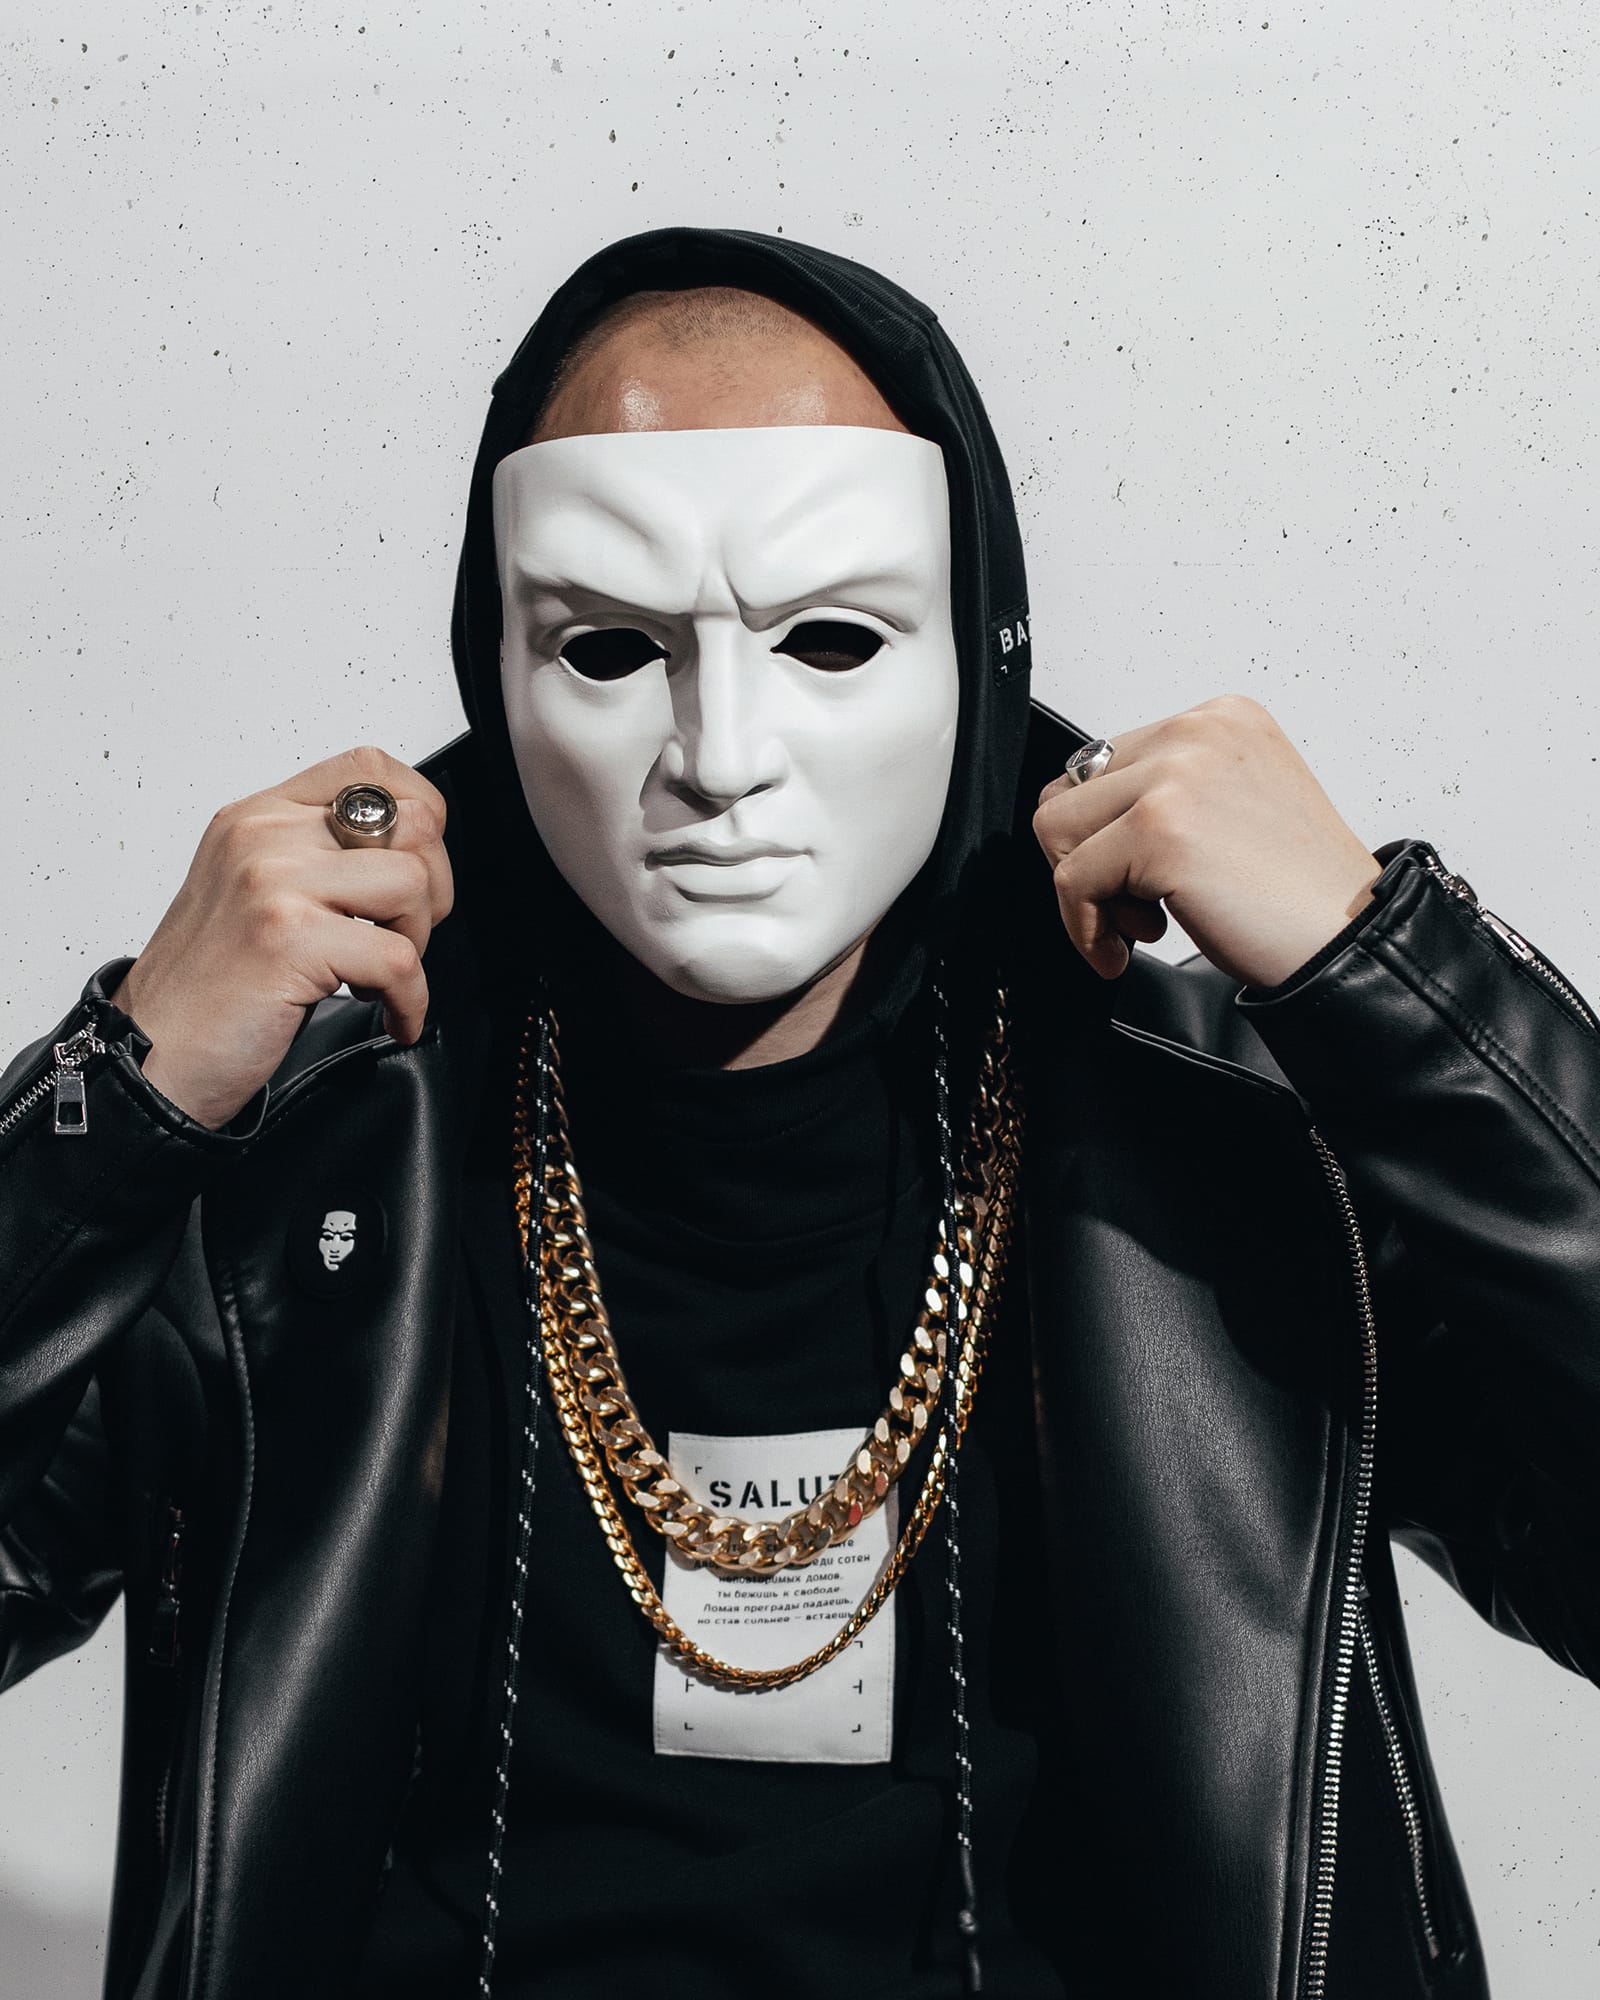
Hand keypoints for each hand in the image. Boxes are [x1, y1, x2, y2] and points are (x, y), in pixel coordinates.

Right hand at [109, 746, 452, 1129]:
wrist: (148, 1054)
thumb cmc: (206, 987)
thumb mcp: (253, 892)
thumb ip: (316, 856)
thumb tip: (408, 850)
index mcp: (256, 816)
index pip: (370, 767)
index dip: (420, 815)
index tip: (418, 867)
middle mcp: (262, 837)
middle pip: (410, 822)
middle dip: (432, 887)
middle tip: (402, 934)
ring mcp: (273, 882)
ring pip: (412, 884)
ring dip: (416, 943)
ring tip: (379, 976)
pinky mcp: (289, 939)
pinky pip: (400, 959)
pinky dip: (410, 1000)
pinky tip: (388, 1015)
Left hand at [1032, 694, 1382, 986]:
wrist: (1349, 942)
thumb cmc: (1297, 893)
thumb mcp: (1228, 809)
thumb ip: (1164, 792)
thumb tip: (1074, 815)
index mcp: (1219, 719)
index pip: (1101, 765)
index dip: (1104, 836)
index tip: (1138, 883)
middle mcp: (1198, 731)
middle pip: (1068, 792)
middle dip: (1088, 862)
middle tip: (1138, 910)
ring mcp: (1177, 775)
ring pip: (1056, 830)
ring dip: (1086, 894)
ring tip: (1142, 925)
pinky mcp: (1159, 829)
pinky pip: (1071, 881)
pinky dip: (1085, 929)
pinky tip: (1123, 952)